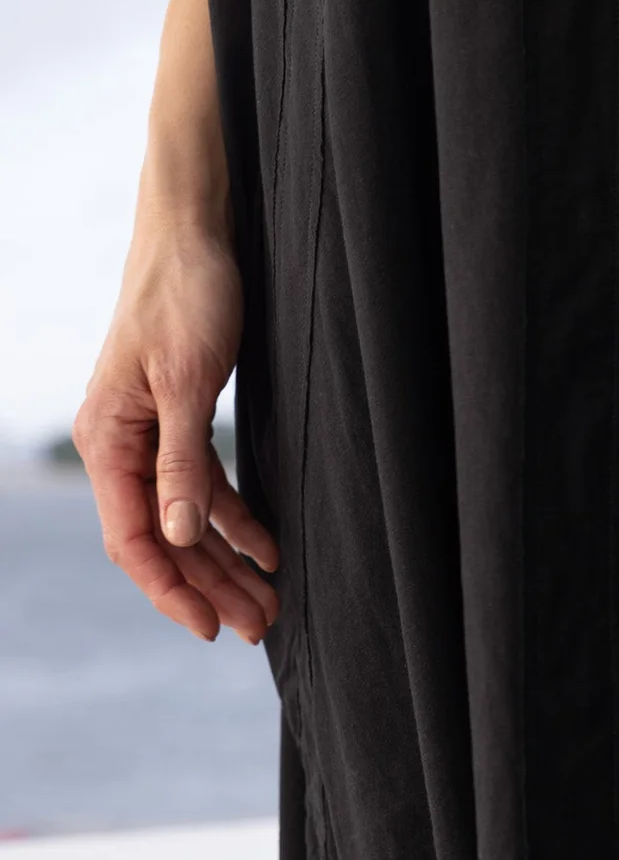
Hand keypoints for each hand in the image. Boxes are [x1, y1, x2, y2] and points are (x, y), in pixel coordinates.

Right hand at [73, 220, 279, 643]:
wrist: (198, 232)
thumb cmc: (185, 295)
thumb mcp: (188, 381)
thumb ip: (182, 462)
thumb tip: (176, 535)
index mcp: (109, 442)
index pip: (133, 539)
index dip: (171, 588)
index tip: (210, 627)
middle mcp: (122, 447)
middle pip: (164, 540)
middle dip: (210, 587)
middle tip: (259, 627)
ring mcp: (152, 438)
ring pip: (187, 522)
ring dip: (226, 563)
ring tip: (268, 604)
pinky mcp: (184, 422)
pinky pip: (206, 490)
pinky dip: (236, 521)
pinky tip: (267, 549)